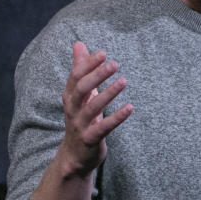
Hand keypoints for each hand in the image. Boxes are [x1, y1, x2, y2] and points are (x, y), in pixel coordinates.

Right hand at [58, 41, 132, 175]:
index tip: (103, 53)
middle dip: (97, 75)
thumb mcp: (79, 94)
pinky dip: (116, 118)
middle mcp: (72, 109)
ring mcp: (80, 125)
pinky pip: (103, 128)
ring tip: (123, 81)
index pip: (75, 77)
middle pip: (81, 89)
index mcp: (70, 97)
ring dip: (108, 93)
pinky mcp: (90, 139)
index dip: (88, 64)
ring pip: (92, 107)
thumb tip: (78, 44)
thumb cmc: (80, 119)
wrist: (74, 156)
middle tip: (114, 64)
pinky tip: (130, 108)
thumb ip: (79, 69)